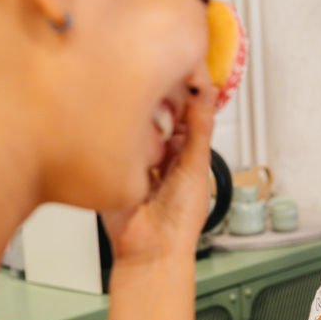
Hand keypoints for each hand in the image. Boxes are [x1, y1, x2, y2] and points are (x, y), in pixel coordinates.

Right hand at [101, 73, 217, 263]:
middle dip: (159, 104)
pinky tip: (125, 138)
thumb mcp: (196, 167)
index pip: (185, 112)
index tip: (183, 70)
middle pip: (158, 112)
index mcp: (186, 151)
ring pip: (136, 122)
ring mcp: (134, 155)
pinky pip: (114, 139)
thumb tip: (208, 94)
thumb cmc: (180, 220)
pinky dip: (120, 135)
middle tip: (159, 99)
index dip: (185, 92)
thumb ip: (200, 130)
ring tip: (147, 131)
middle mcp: (160, 150)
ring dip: (140, 122)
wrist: (150, 249)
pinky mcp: (112, 163)